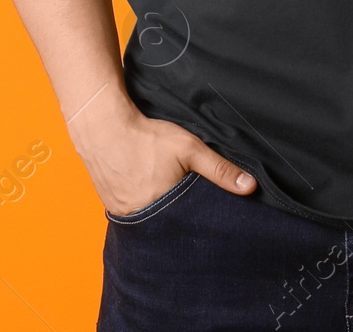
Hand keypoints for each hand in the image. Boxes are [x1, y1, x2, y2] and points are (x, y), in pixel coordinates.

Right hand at [67, 91, 255, 214]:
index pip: (189, 226)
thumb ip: (220, 169)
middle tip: (184, 200)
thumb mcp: (189, 148)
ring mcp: (123, 213)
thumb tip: (250, 187)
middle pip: (169, 226)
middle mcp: (141, 218)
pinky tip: (147, 189)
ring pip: (150, 221)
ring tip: (165, 192)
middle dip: (180, 218)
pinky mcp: (111, 206)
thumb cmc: (146, 135)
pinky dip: (143, 206)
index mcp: (162, 210)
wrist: (102, 126)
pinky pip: (133, 213)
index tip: (205, 213)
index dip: (199, 220)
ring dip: (160, 212)